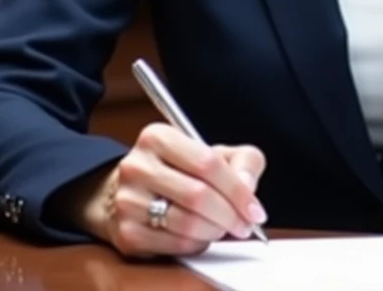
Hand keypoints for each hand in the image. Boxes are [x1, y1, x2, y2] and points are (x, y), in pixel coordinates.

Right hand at [93, 124, 267, 257]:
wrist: (132, 191)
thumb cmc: (178, 170)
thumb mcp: (213, 153)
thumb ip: (242, 161)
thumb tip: (247, 186)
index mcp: (158, 137)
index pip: (207, 163)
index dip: (237, 190)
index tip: (255, 209)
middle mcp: (137, 166)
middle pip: (197, 196)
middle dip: (230, 215)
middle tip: (245, 225)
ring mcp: (128, 200)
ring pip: (186, 224)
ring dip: (214, 231)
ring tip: (223, 228)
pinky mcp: (127, 232)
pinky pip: (174, 245)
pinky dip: (197, 244)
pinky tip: (201, 235)